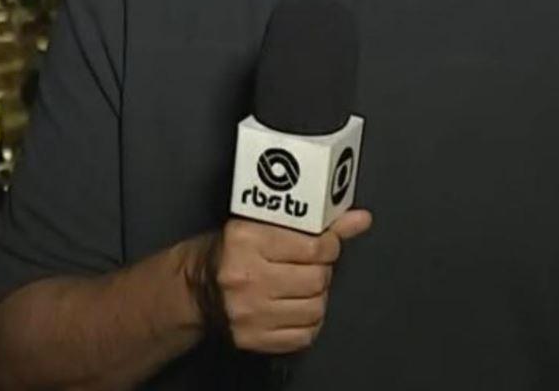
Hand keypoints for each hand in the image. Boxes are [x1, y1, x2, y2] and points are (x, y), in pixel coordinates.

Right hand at [207, 210, 372, 353]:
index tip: (325, 246)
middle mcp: (245, 276)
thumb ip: (317, 223)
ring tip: (301, 287)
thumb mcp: (267, 225)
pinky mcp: (250, 339)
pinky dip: (307, 322)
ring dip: (316, 298)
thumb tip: (362, 219)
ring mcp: (247, 312)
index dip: (329, 246)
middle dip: (321, 272)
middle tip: (309, 267)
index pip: (314, 247)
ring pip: (315, 309)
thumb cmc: (234, 250)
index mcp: (247, 240)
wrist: (196, 287)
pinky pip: (303, 335)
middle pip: (317, 279)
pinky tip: (294, 308)